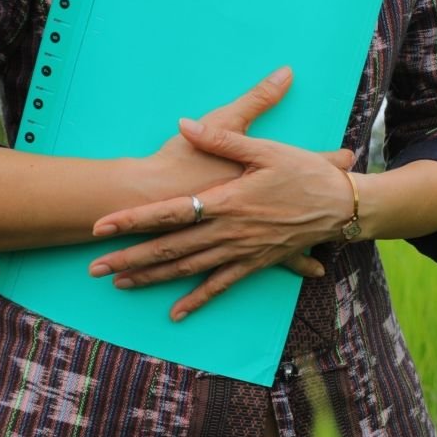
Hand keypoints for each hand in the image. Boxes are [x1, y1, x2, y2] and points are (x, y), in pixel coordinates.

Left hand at [88, 85, 356, 319]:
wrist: (341, 204)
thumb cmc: (305, 173)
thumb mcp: (266, 149)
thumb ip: (222, 138)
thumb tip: (185, 123)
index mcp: (226, 201)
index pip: (170, 213)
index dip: (134, 220)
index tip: (102, 226)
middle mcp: (229, 231)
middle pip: (169, 248)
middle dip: (129, 258)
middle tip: (95, 268)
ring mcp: (241, 251)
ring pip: (188, 269)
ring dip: (152, 277)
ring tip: (120, 283)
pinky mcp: (256, 263)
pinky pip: (222, 285)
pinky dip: (198, 299)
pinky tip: (176, 312)